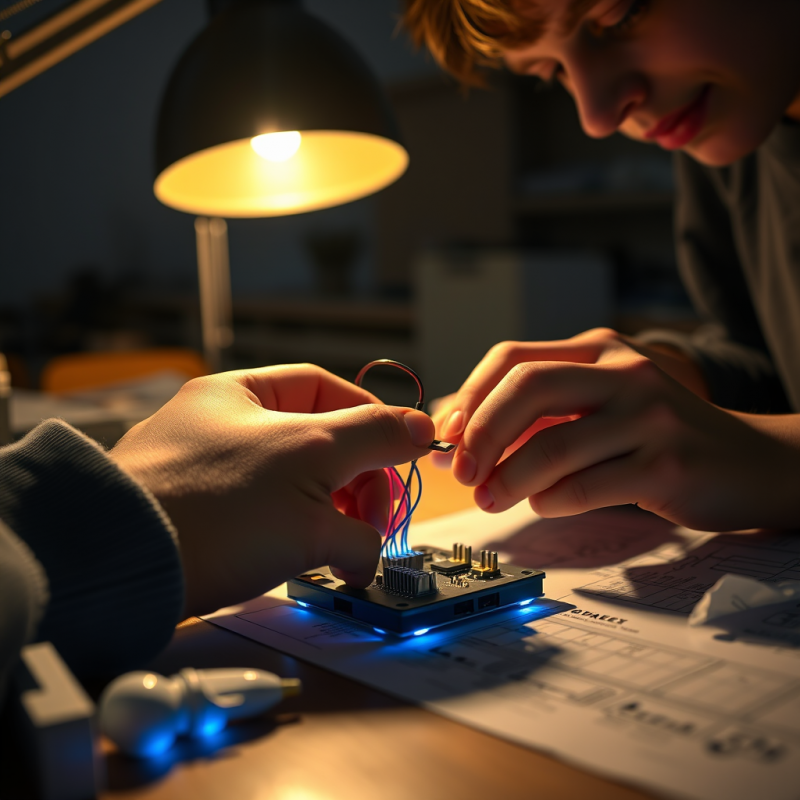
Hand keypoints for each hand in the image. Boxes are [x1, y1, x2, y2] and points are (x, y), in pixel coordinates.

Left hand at [110, 364, 433, 615]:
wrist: (120, 574)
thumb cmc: (210, 504)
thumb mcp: (311, 458)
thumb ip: (376, 437)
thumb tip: (421, 427)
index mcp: (241, 395)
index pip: (328, 391)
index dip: (376, 421)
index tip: (409, 454)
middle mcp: (226, 432)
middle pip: (320, 445)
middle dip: (361, 483)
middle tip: (379, 522)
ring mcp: (214, 483)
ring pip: (301, 489)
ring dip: (338, 519)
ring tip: (351, 555)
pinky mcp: (208, 529)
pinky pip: (274, 523)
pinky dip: (306, 541)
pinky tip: (321, 565)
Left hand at [435, 328, 799, 530]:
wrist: (748, 463)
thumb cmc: (655, 437)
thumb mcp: (598, 406)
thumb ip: (537, 414)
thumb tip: (456, 432)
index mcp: (598, 352)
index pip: (512, 357)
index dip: (470, 395)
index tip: (447, 434)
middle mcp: (623, 372)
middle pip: (527, 388)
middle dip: (482, 433)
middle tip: (462, 471)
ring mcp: (650, 415)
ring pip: (553, 444)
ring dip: (509, 478)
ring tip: (491, 498)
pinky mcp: (667, 463)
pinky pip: (586, 485)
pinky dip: (550, 500)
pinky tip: (543, 505)